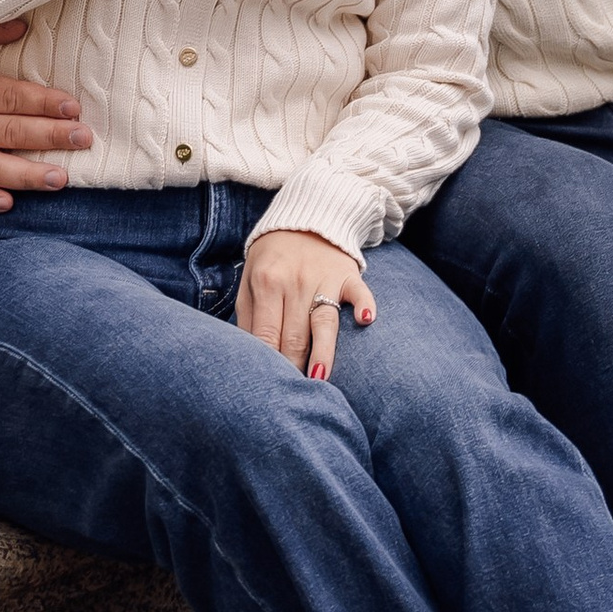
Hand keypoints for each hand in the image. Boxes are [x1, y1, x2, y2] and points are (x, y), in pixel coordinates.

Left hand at [235, 228, 374, 378]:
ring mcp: (324, 278)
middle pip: (294, 336)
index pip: (266, 335)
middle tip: (293, 395)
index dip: (268, 364)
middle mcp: (294, 282)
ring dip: (323, 351)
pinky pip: (359, 292)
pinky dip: (363, 305)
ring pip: (323, 321)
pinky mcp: (348, 274)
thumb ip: (248, 316)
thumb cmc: (273, 258)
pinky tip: (365, 320)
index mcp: (266, 284)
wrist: (306, 216)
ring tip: (320, 378)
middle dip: (293, 368)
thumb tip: (247, 354)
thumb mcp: (249, 279)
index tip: (269, 388)